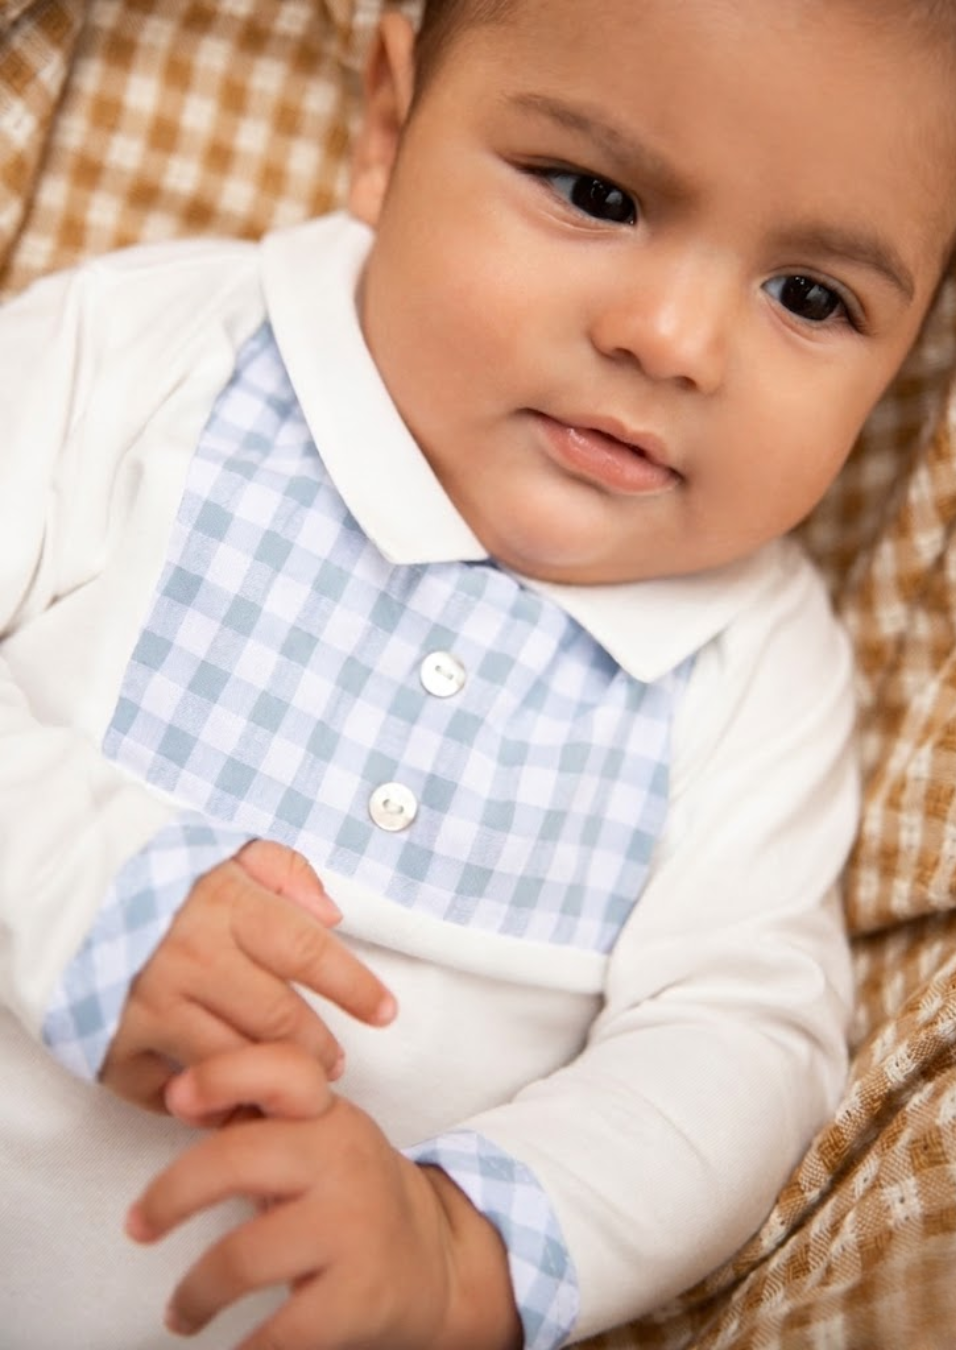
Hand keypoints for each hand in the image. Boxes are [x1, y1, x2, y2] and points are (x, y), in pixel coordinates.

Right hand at [100, 840, 395, 1110]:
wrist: (66, 888)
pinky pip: (170, 1092)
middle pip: (279, 1020)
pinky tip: (225, 1101)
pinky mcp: (116, 1044)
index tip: (385, 1012)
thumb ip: (287, 874)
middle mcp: (193, 958)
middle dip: (319, 1049)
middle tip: (335, 1064)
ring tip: (292, 1090)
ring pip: (234, 1063)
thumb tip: (333, 916)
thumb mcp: (228, 851)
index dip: (355, 988)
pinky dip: (201, 1103)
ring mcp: (152, 1005)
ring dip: (270, 1084)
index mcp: (226, 906)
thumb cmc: (159, 873)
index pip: (309, 954)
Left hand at [125, 1044, 521, 1349]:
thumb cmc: (351, 1195)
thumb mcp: (319, 1139)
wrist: (438, 1262)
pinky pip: (280, 1330)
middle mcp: (343, 1161)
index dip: (226, 1074)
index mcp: (327, 1116)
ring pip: (243, 1258)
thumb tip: (180, 1093)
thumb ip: (260, 1116)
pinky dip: (246, 1349)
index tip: (178, 1097)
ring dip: (195, 1293)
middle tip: (139, 1225)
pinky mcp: (360, 1297)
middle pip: (238, 1160)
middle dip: (171, 1195)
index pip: (283, 1071)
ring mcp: (354, 1228)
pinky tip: (236, 1349)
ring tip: (181, 1312)